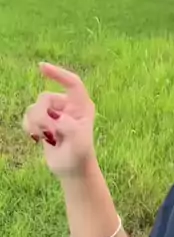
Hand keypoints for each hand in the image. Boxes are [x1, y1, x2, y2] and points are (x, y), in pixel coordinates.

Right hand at [23, 63, 96, 177]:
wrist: (72, 169)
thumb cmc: (79, 154)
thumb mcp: (79, 140)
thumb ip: (68, 126)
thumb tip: (55, 117)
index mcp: (82, 105)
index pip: (72, 83)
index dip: (58, 74)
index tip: (42, 67)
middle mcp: (68, 106)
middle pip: (46, 98)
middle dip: (42, 115)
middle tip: (48, 134)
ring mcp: (55, 114)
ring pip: (34, 107)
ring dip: (35, 123)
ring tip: (44, 138)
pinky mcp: (44, 122)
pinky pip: (28, 117)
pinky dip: (29, 127)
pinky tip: (37, 138)